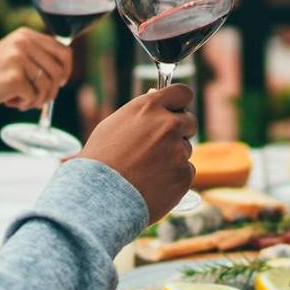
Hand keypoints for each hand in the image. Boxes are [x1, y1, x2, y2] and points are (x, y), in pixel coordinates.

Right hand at [0, 28, 71, 116]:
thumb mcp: (11, 56)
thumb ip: (34, 56)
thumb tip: (65, 69)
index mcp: (24, 34)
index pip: (64, 50)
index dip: (66, 71)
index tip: (59, 83)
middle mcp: (23, 42)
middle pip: (60, 70)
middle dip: (53, 89)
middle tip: (37, 98)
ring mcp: (18, 59)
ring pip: (49, 86)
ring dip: (38, 99)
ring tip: (21, 100)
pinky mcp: (14, 78)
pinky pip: (35, 97)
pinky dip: (26, 104)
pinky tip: (10, 102)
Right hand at [79, 85, 198, 222]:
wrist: (100, 196)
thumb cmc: (100, 160)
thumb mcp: (114, 125)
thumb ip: (141, 112)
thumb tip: (155, 96)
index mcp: (150, 107)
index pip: (182, 93)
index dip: (180, 103)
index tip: (177, 110)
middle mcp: (168, 125)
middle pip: (190, 122)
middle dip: (180, 131)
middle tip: (159, 146)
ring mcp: (178, 150)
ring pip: (186, 150)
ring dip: (173, 157)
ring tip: (146, 170)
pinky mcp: (184, 175)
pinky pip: (186, 172)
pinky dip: (174, 178)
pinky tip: (153, 184)